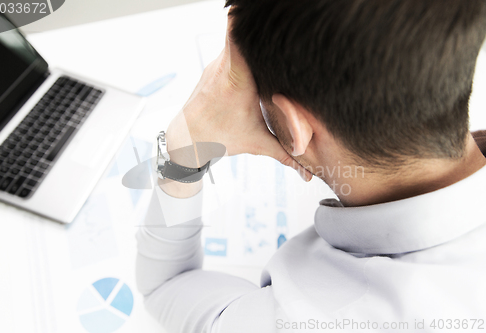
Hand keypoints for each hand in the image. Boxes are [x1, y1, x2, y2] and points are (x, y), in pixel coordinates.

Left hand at [163, 13, 311, 196]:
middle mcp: (225, 65)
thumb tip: (309, 173)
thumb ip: (286, 154)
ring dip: (251, 31)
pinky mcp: (217, 63)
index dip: (245, 20)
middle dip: (259, 23)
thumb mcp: (257, 144)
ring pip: (235, 35)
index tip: (262, 12)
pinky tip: (259, 41)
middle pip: (240, 30)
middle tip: (282, 16)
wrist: (187, 138)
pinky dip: (243, 39)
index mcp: (237, 80)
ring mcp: (219, 62)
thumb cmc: (219, 138)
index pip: (238, 38)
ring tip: (276, 27)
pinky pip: (231, 43)